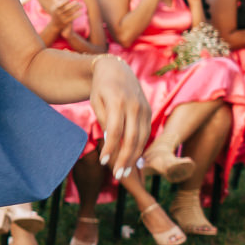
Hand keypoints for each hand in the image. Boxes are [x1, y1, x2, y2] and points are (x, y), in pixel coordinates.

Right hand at [50, 0, 83, 33]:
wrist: (55, 24)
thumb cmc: (56, 12)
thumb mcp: (54, 6)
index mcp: (55, 8)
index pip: (60, 4)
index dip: (64, 1)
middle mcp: (58, 13)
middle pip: (67, 8)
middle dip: (73, 4)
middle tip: (78, 1)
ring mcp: (62, 18)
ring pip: (71, 12)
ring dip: (77, 8)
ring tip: (81, 5)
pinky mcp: (66, 22)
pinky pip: (72, 17)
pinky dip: (77, 14)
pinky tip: (81, 12)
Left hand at [89, 55, 149, 179]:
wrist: (117, 69)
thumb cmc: (101, 88)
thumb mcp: (96, 101)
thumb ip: (104, 120)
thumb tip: (112, 142)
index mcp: (118, 102)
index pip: (115, 131)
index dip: (110, 148)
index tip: (104, 163)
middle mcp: (134, 106)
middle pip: (132, 138)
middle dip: (124, 158)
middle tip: (117, 175)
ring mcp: (144, 109)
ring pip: (142, 138)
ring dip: (134, 157)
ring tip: (124, 171)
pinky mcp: (149, 112)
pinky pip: (146, 133)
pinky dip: (140, 148)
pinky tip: (134, 160)